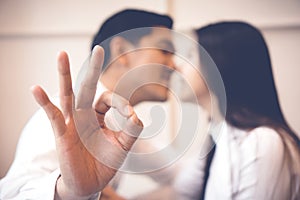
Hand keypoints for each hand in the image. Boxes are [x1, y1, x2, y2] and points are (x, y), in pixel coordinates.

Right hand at [31, 46, 142, 199]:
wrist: (90, 184)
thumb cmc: (105, 162)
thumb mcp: (124, 145)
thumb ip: (131, 130)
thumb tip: (135, 114)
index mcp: (99, 115)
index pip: (109, 99)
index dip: (121, 103)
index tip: (129, 115)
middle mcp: (84, 114)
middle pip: (87, 87)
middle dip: (93, 69)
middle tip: (99, 49)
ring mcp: (72, 122)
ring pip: (68, 94)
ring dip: (65, 74)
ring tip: (62, 54)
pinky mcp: (62, 133)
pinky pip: (53, 115)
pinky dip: (44, 102)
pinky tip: (36, 88)